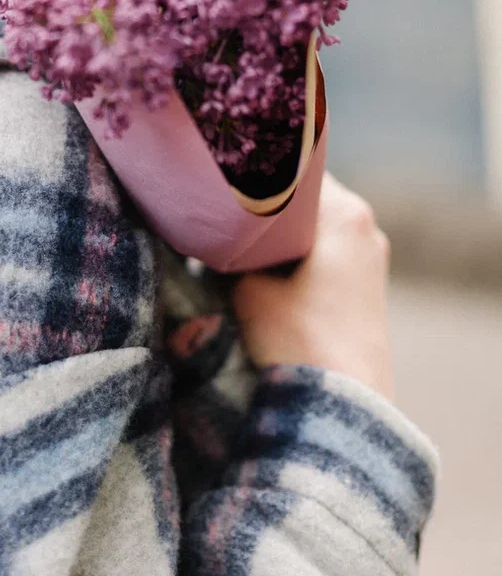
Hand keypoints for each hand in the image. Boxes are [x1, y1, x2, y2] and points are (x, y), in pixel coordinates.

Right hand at [232, 172, 394, 398]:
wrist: (341, 408)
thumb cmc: (296, 340)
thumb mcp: (246, 287)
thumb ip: (228, 251)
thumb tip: (204, 233)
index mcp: (344, 212)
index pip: (292, 167)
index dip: (253, 171)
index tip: (218, 179)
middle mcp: (365, 227)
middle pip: (303, 196)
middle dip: (264, 203)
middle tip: (220, 209)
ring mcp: (370, 258)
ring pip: (313, 226)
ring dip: (280, 231)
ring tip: (237, 241)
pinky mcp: (366, 288)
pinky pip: (324, 252)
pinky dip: (295, 254)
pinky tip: (264, 270)